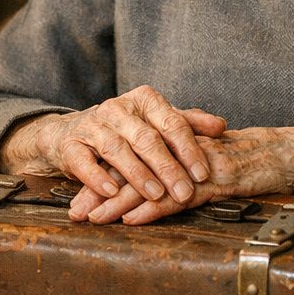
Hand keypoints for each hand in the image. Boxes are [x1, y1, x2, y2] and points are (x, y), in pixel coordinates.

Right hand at [2, 86, 226, 205]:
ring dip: (137, 174)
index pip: (172, 122)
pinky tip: (111, 192)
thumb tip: (222, 126)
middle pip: (147, 138)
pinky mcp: (71, 144)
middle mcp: (118, 109)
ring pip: (117, 149)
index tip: (202, 174)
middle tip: (184, 192)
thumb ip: (188, 123)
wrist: (72, 132)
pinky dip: (97, 177)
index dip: (188, 148)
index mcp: (144, 100)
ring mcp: (93, 125)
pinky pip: (83, 160)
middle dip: (167, 167)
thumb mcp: (157, 122)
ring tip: (155, 194)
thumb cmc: (125, 130)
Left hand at [71, 127, 293, 225]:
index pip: (132, 160)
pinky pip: (178, 196)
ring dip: (117, 203)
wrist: (287, 155)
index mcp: (175, 145)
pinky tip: (132, 218)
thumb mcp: (207, 168)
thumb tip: (152, 193)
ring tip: (93, 219)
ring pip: (148, 182)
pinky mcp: (215, 180)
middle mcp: (180, 150)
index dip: (103, 178)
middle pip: (131, 170)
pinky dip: (153, 208)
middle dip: (99, 192)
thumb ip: (180, 175)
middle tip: (74, 212)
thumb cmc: (248, 164)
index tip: (80, 197)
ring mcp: (195, 164)